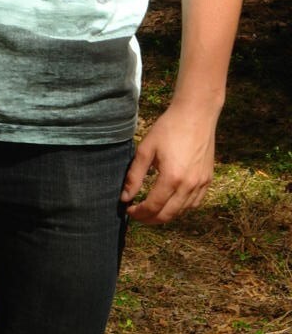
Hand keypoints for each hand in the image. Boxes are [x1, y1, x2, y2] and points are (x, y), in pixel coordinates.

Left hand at [120, 103, 215, 223]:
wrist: (196, 114)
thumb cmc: (168, 128)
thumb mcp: (145, 149)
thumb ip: (135, 176)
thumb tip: (125, 197)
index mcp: (171, 178)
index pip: (153, 207)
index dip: (139, 213)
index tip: (129, 210)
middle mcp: (189, 185)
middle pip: (168, 214)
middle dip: (150, 219)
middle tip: (138, 215)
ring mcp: (201, 183)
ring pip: (182, 211)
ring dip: (165, 215)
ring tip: (151, 210)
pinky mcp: (207, 179)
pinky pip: (194, 203)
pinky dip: (181, 208)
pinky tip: (171, 202)